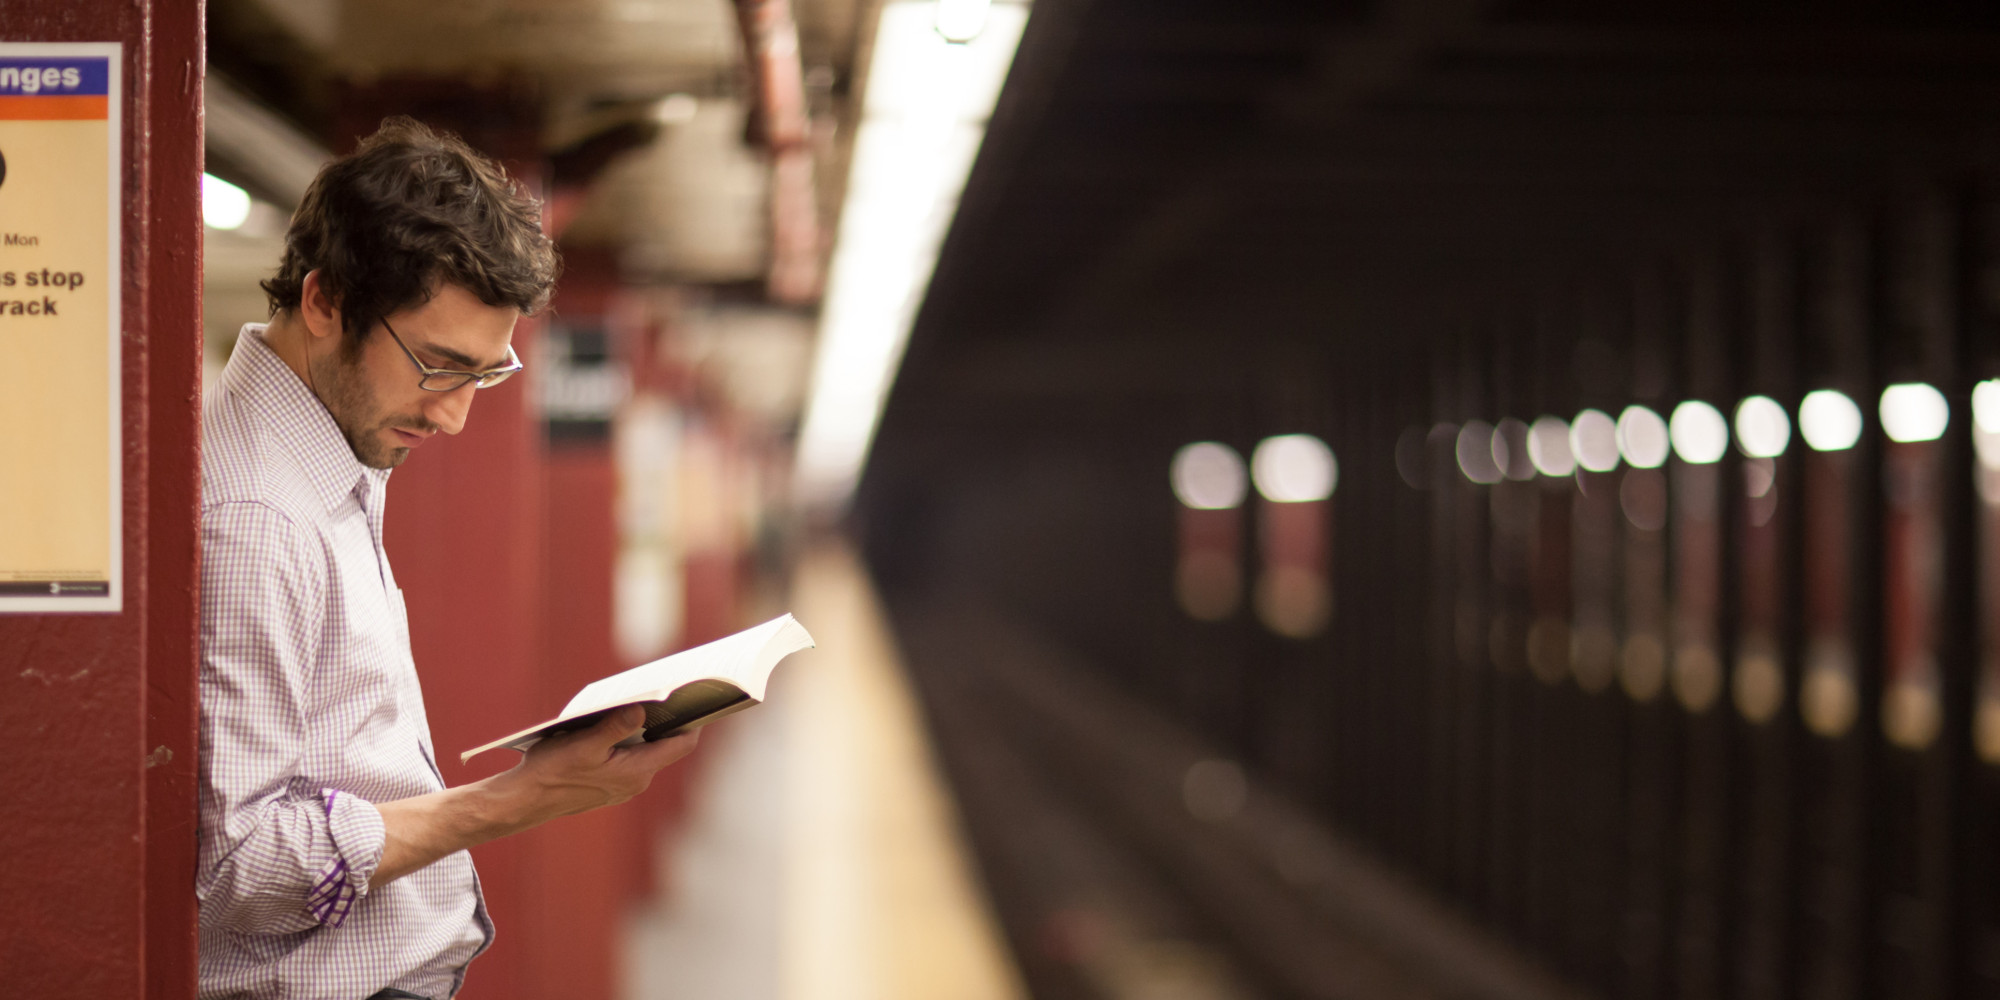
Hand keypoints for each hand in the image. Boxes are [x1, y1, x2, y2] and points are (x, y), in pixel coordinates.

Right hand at [503, 705, 700, 825]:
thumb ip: (615, 727)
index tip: (699, 698)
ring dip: (645, 729)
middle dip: (668, 720)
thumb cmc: (552, 771)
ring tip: (642, 700)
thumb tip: (642, 710)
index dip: (694, 720)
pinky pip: (629, 759)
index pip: (682, 744)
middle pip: (666, 746)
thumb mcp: (584, 744)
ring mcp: (623, 786)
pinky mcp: (609, 786)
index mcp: (637, 772)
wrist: (525, 801)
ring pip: (646, 752)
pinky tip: (616, 723)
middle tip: (670, 690)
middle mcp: (636, 782)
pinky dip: (629, 741)